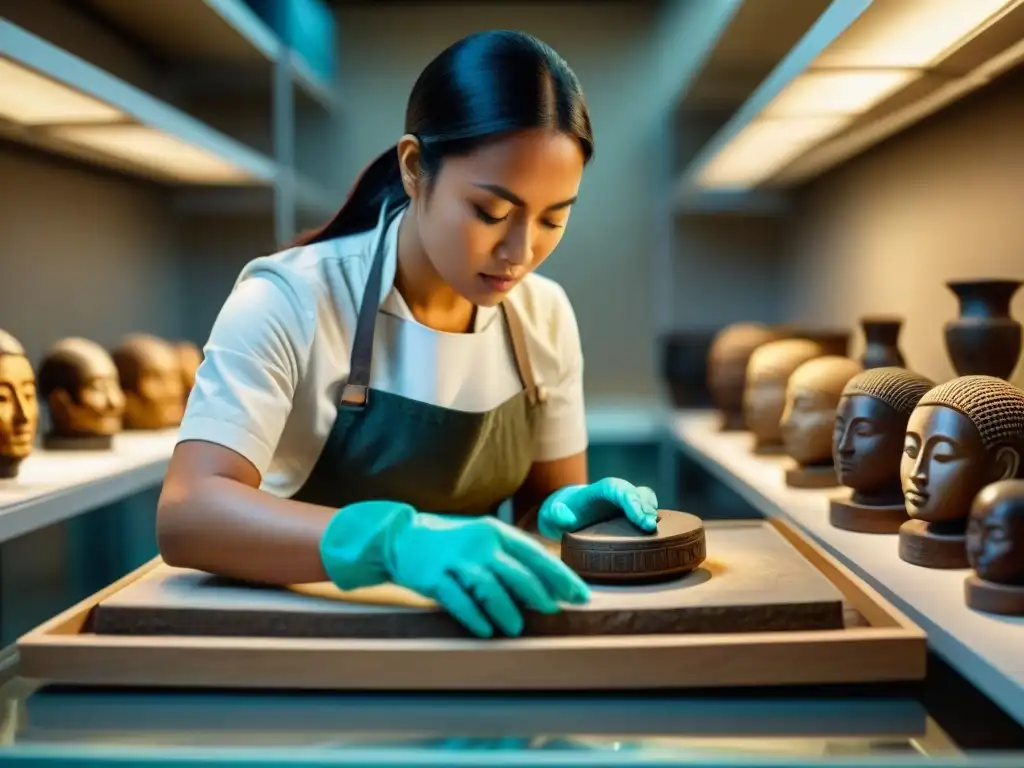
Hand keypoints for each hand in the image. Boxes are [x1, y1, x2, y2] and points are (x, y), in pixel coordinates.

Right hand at [318, 501, 589, 638]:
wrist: (403, 537)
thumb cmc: (453, 544)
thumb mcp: (484, 541)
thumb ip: (512, 559)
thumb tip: (550, 588)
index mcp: (496, 532)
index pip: (536, 555)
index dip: (560, 576)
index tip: (580, 595)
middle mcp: (479, 544)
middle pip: (516, 572)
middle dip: (539, 594)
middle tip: (553, 612)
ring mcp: (456, 560)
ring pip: (489, 588)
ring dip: (506, 610)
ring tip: (517, 628)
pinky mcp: (434, 577)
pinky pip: (458, 600)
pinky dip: (474, 617)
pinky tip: (487, 630)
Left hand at [536, 478, 658, 540]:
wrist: (567, 511)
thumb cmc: (561, 514)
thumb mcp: (552, 516)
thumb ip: (556, 515)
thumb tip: (567, 518)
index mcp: (598, 490)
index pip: (617, 489)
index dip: (631, 501)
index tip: (639, 520)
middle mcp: (614, 492)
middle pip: (635, 492)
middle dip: (645, 507)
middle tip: (650, 527)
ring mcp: (624, 500)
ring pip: (644, 497)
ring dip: (651, 510)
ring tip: (653, 529)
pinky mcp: (630, 510)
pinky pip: (646, 507)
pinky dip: (652, 516)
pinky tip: (655, 532)